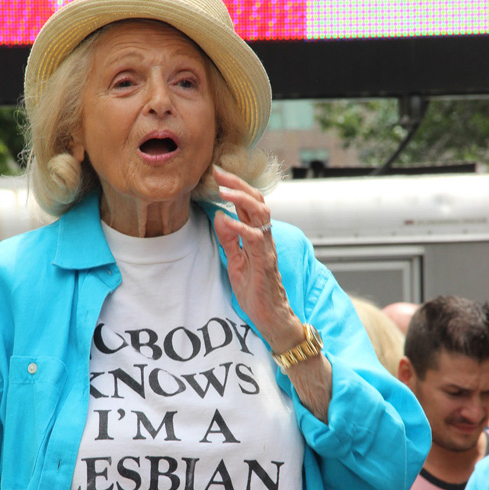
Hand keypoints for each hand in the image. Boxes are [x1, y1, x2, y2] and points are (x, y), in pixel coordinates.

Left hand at [211, 166, 303, 351]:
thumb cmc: (255, 290)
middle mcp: (265, 238)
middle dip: (238, 184)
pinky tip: (228, 220)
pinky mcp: (265, 263)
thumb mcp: (236, 261)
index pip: (249, 203)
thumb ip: (229, 240)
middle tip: (219, 172)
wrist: (272, 317)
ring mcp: (266, 249)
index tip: (217, 173)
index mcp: (257, 235)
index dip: (235, 186)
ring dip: (241, 200)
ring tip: (223, 190)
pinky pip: (255, 240)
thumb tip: (219, 216)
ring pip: (260, 215)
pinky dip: (241, 228)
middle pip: (257, 201)